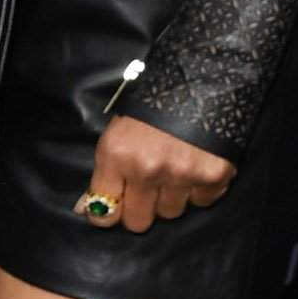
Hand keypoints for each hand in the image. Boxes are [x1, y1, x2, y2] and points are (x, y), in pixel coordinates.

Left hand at [75, 113, 234, 231]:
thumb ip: (105, 171)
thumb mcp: (118, 131)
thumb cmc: (150, 102)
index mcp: (117, 154)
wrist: (199, 75)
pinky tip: (196, 162)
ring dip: (171, 196)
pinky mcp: (214, 176)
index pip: (104, 213)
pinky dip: (199, 189)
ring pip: (171, 213)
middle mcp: (147, 169)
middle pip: (139, 223)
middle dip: (140, 209)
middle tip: (146, 188)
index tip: (113, 210)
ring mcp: (182, 174)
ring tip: (174, 166)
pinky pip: (201, 202)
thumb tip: (83, 209)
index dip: (106, 215)